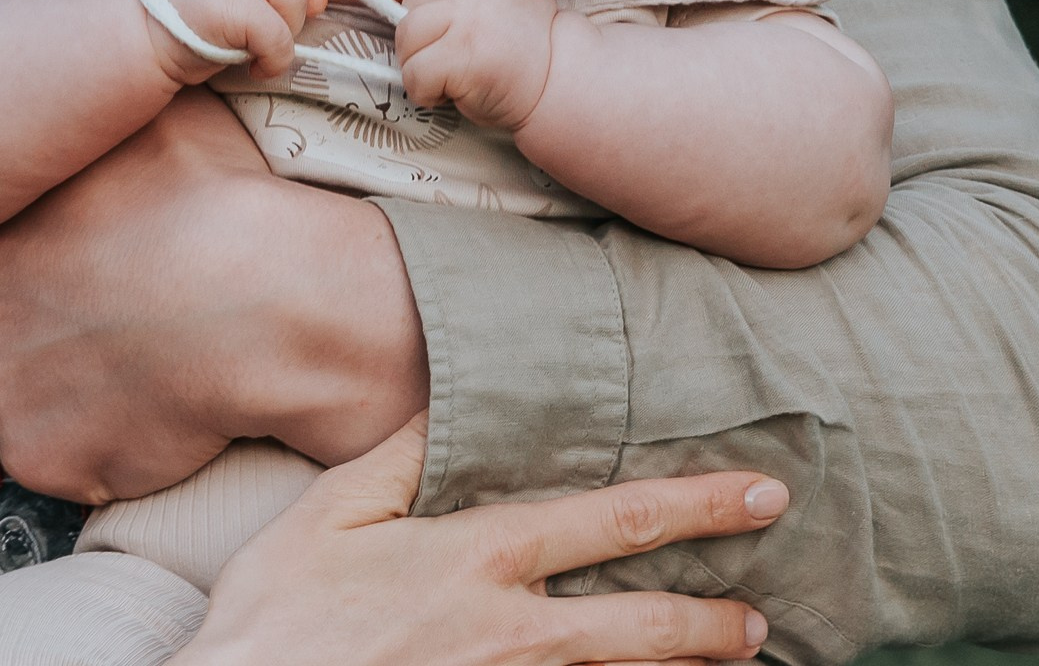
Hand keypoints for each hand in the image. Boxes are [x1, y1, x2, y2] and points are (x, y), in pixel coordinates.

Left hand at [0, 89, 428, 502]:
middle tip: (121, 322)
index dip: (45, 262)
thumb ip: (101, 103)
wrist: (269, 306)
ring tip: (137, 372)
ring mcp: (2, 398)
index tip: (94, 267)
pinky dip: (96, 449)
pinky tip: (149, 415)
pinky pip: (59, 462)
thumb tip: (85, 46)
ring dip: (64, 394)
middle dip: (45, 330)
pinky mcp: (42, 465)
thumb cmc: (215, 203)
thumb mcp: (152, 116)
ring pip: (20, 402)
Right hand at [143, 0, 334, 84]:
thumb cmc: (181, 18)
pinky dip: (274, 61)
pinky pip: (280, 38)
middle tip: (262, 30)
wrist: (135, 36)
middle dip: (291, 7)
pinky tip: (256, 66)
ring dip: (283, 34)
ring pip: (295, 0)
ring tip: (253, 46)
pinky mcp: (233, 5)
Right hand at [175, 414, 784, 665]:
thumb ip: (400, 458)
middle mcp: (513, 631)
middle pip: (645, 625)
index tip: (760, 494)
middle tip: (760, 620)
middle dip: (713, 619)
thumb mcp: (326, 512)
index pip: (611, 523)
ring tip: (734, 663)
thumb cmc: (278, 613)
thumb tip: (451, 400)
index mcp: (476, 559)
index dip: (693, 506)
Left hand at [374, 0, 565, 131]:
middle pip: (409, 4)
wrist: (560, 82)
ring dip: (417, 64)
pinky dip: (423, 90)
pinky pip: (414, 73)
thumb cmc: (520, 44)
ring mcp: (469, 18)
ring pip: (406, 38)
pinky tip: (449, 92)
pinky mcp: (462, 55)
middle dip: (415, 36)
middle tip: (444, 54)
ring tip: (447, 74)